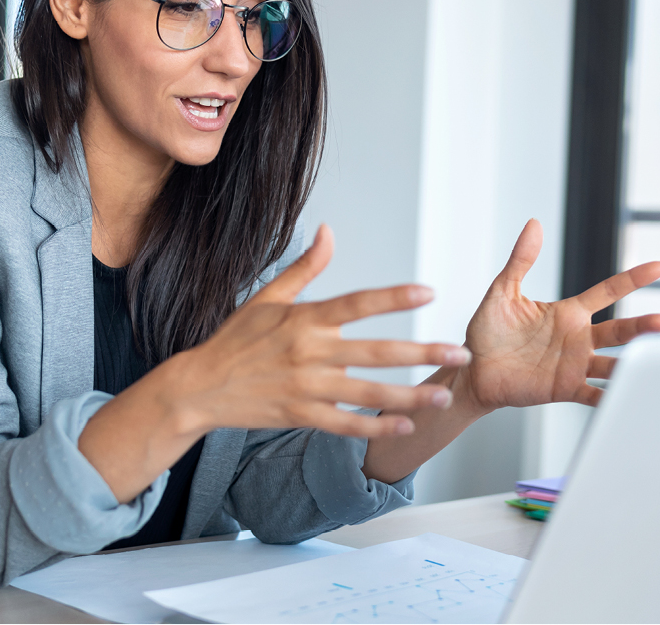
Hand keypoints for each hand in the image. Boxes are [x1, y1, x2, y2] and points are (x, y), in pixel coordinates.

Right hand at [167, 224, 471, 437]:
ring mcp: (306, 388)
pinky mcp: (301, 416)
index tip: (428, 293)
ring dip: (409, 396)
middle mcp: (309, 353)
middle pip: (376, 352)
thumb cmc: (235, 340)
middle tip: (459, 352)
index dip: (393, 297)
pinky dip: (375, 428)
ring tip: (442, 395)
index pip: (356, 304)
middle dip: (422, 352)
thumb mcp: (267, 298)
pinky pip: (346, 425)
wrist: (200, 387)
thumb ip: (304, 268)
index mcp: (303, 319)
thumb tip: (328, 232)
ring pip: (368, 393)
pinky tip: (404, 426)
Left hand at [455, 219, 659, 411]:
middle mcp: (578, 338)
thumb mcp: (503, 292)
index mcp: (568, 313)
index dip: (633, 279)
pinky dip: (610, 398)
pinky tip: (626, 398)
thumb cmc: (488, 332)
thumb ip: (520, 261)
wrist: (473, 370)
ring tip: (655, 365)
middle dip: (643, 327)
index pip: (607, 292)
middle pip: (620, 331)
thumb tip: (533, 224)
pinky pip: (593, 395)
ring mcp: (574, 365)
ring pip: (613, 364)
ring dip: (633, 365)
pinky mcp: (564, 388)